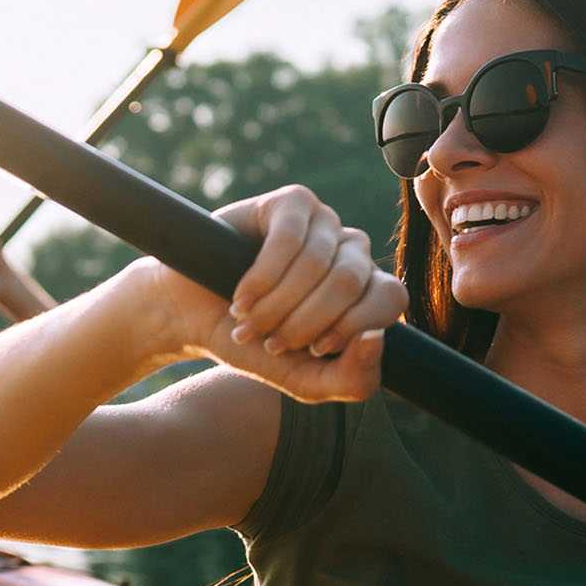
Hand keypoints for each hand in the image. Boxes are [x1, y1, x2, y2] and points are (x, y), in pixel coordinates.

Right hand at [140, 185, 407, 402]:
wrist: (195, 319)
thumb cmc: (256, 347)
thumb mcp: (309, 382)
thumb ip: (354, 379)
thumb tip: (376, 337)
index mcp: (368, 291)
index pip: (390, 298)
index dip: (351, 327)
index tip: (312, 351)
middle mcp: (352, 252)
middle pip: (350, 281)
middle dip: (304, 321)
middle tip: (270, 342)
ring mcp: (325, 223)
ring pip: (318, 262)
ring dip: (275, 304)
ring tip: (247, 321)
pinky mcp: (292, 203)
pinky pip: (289, 238)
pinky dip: (261, 277)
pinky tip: (240, 296)